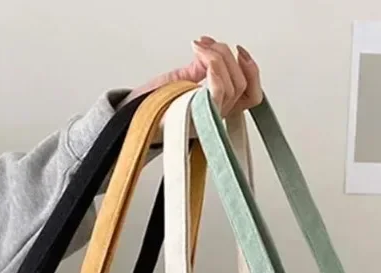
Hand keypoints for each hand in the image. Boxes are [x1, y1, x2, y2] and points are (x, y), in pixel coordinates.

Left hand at [121, 37, 262, 115]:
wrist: (128, 118)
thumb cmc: (147, 107)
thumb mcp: (179, 81)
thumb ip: (199, 69)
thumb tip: (210, 54)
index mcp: (214, 111)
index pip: (250, 96)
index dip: (252, 71)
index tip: (240, 51)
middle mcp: (214, 118)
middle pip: (241, 86)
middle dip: (227, 56)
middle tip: (206, 45)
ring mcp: (208, 119)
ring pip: (233, 86)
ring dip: (218, 56)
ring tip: (199, 47)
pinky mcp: (198, 117)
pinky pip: (219, 92)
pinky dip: (214, 65)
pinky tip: (200, 52)